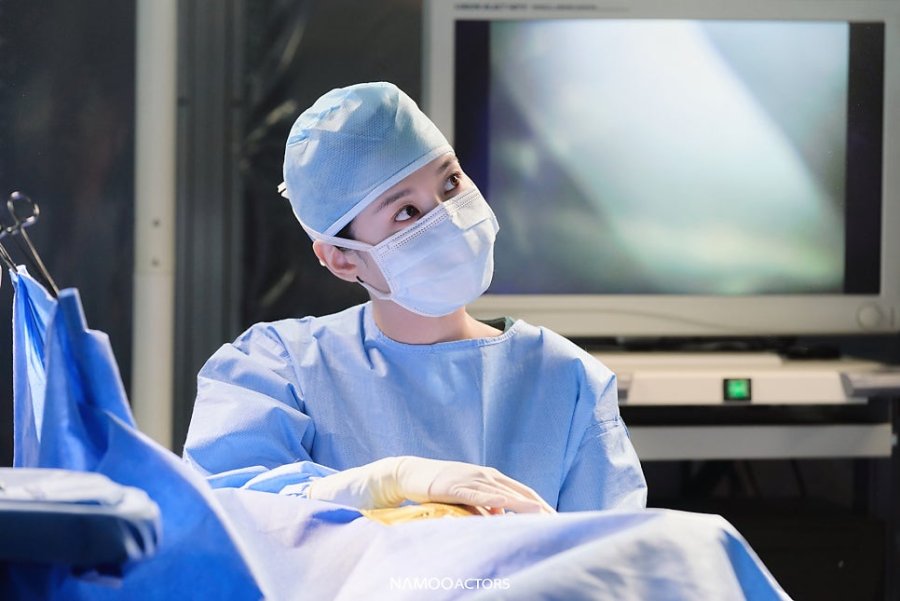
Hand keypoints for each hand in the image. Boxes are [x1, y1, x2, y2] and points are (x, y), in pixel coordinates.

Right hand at [308, 456, 554, 513]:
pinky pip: (482, 495)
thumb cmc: (438, 487)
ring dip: (526, 506)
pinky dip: (498, 501)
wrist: (409, 474)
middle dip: (541, 508)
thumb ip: (484, 506)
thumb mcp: (466, 497)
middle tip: (559, 522)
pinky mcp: (458, 485)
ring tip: (544, 517)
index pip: (523, 492)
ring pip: (506, 493)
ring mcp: (472, 478)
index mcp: (490, 477)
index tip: (557, 519)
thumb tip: (499, 517)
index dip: (541, 505)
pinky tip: (508, 509)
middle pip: (521, 493)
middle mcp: (486, 475)